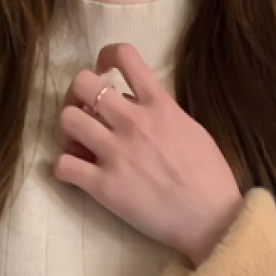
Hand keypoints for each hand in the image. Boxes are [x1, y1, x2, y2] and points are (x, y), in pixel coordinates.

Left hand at [53, 42, 245, 266]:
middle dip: (78, 95)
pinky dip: (64, 168)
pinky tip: (77, 175)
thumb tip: (136, 106)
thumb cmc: (210, 178)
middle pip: (82, 83)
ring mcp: (115, 153)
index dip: (106, 57)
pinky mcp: (104, 186)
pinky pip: (63, 165)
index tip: (105, 72)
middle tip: (86, 113)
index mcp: (158, 104)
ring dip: (69, 131)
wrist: (212, 220)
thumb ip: (162, 112)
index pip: (124, 55)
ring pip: (67, 120)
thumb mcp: (192, 129)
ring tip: (81, 145)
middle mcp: (132, 122)